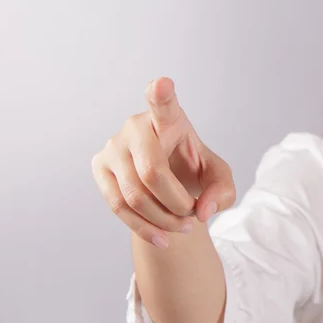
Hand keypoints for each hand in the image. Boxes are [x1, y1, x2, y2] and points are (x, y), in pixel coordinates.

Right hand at [91, 77, 235, 248]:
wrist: (167, 183)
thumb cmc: (194, 170)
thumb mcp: (218, 179)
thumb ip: (222, 192)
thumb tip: (202, 211)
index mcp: (170, 118)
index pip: (164, 104)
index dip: (161, 94)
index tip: (163, 84)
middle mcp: (136, 125)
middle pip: (153, 173)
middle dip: (178, 203)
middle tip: (193, 214)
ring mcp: (113, 145)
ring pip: (135, 195)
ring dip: (163, 219)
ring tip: (183, 226)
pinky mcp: (99, 167)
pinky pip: (118, 206)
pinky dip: (144, 228)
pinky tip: (163, 239)